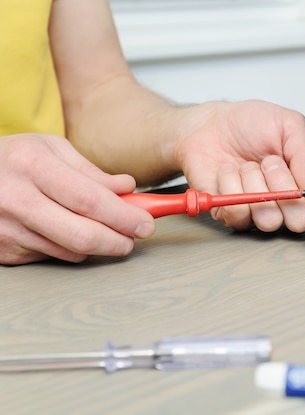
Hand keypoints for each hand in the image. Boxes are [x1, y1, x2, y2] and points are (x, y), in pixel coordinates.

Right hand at [0, 134, 155, 264]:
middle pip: (82, 235)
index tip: (146, 222)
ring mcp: (7, 229)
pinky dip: (71, 248)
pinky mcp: (4, 250)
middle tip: (135, 237)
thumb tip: (129, 190)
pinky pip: (52, 256)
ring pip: (70, 251)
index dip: (124, 216)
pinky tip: (69, 231)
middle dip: (119, 240)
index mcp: (33, 166)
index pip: (90, 200)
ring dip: (98, 245)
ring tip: (107, 230)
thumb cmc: (15, 159)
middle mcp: (16, 199)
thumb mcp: (52, 149)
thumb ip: (92, 171)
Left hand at [171, 100, 304, 232]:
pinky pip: (239, 216)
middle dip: (286, 191)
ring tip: (248, 166)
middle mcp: (284, 200)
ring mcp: (258, 209)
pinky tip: (230, 174)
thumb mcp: (289, 125)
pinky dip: (232, 188)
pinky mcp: (231, 214)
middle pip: (299, 222)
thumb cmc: (249, 123)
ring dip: (256, 186)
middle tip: (271, 164)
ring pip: (269, 221)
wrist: (210, 125)